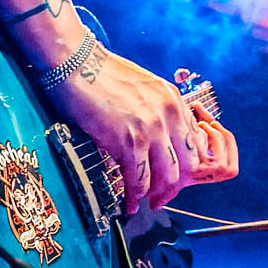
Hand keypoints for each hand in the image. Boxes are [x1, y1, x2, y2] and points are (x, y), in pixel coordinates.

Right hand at [52, 50, 218, 211]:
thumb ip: (155, 112)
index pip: (193, 144)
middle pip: (186, 165)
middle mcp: (169, 115)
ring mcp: (151, 128)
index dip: (184, 167)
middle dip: (173, 187)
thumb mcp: (142, 88)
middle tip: (159, 198)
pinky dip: (134, 196)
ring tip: (143, 203)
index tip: (171, 179)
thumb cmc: (100, 75)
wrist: (74, 63)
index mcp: (174, 101)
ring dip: (155, 195)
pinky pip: (138, 179)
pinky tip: (128, 203)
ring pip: (166, 176)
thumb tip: (154, 141)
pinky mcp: (129, 141)